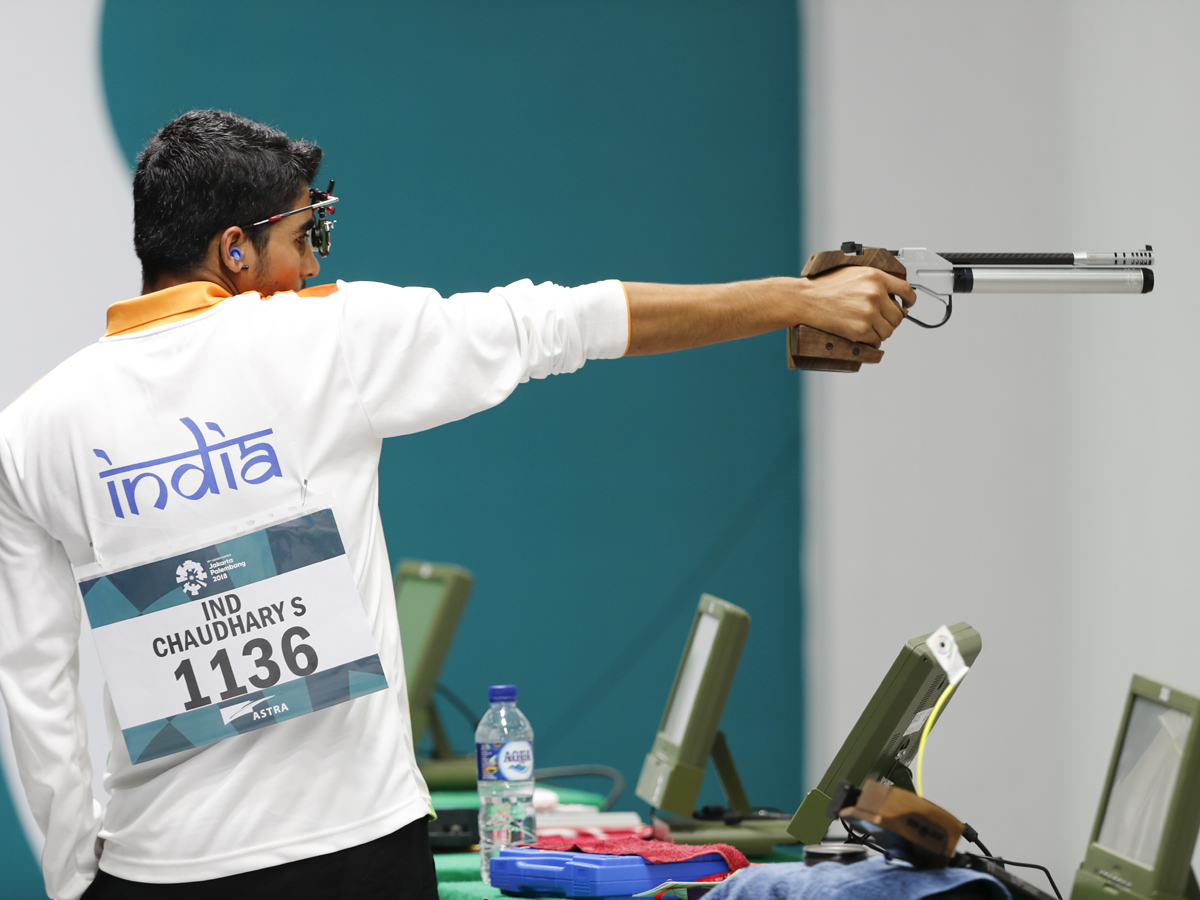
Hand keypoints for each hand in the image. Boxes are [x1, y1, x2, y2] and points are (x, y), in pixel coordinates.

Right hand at [790, 266, 916, 346]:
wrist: (806, 299)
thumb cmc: (825, 286)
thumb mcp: (853, 273)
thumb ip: (874, 280)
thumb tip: (891, 291)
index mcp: (875, 277)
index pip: (906, 290)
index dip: (910, 300)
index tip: (908, 304)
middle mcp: (875, 294)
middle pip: (899, 315)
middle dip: (891, 319)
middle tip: (879, 319)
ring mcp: (868, 313)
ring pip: (889, 330)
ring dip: (881, 331)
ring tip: (868, 327)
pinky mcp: (860, 330)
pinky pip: (876, 340)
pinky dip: (871, 340)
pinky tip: (861, 334)